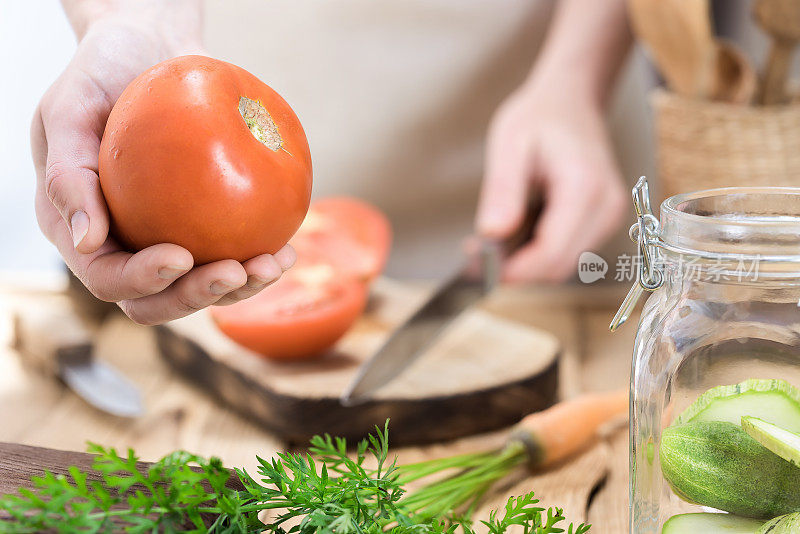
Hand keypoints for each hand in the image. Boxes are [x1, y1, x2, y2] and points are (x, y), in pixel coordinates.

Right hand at [32, 13, 293, 324]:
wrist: (149, 49)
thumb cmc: (101, 70)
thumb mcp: (68, 108)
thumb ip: (67, 173)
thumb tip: (87, 241)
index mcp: (84, 232)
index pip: (108, 278)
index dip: (143, 280)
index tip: (181, 255)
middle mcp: (126, 246)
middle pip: (160, 299)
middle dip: (199, 295)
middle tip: (239, 271)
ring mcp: (169, 238)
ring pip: (204, 287)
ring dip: (242, 287)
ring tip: (275, 263)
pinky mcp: (208, 224)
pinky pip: (234, 253)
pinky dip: (261, 259)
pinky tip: (286, 250)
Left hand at [476, 80, 626, 282]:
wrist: (571, 100)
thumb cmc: (540, 116)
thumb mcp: (509, 144)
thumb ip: (502, 191)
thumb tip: (491, 234)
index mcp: (584, 187)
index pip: (551, 253)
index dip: (513, 270)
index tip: (476, 268)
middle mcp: (605, 207)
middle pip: (557, 266)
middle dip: (515, 271)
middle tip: (474, 255)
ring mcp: (608, 216)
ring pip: (563, 265)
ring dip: (526, 265)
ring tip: (492, 243)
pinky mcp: (602, 221)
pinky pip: (568, 253)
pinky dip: (539, 253)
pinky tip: (516, 234)